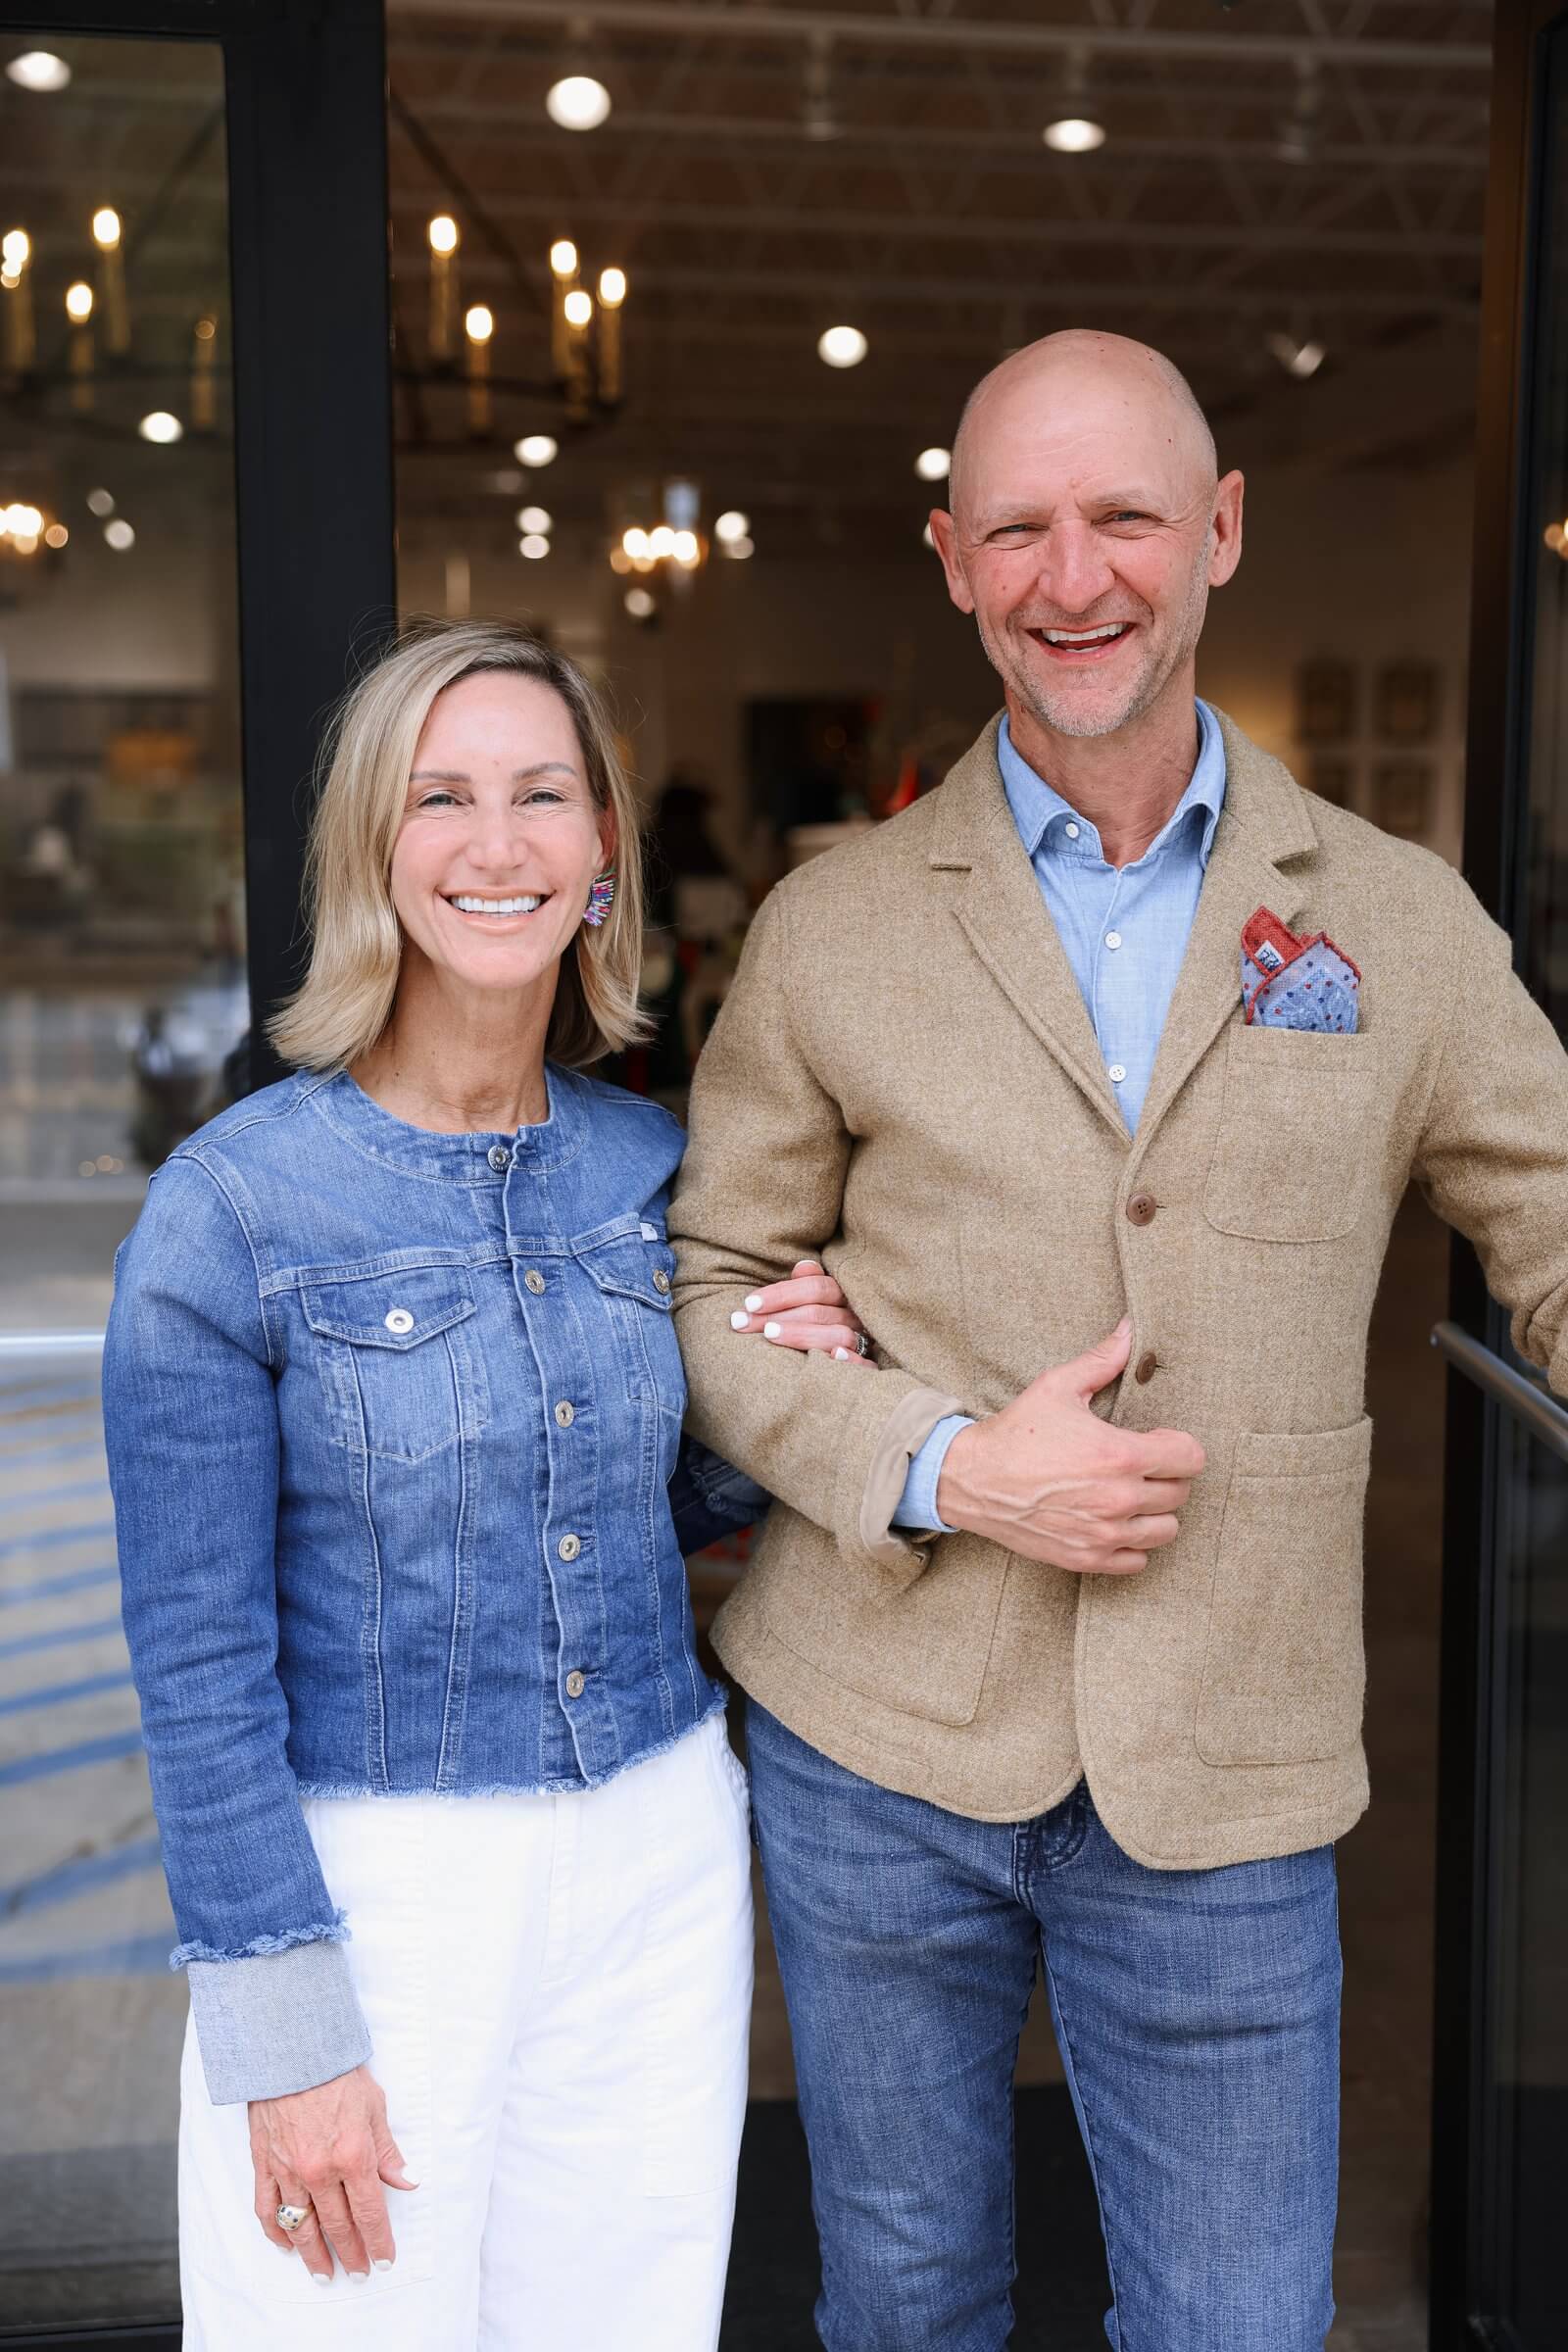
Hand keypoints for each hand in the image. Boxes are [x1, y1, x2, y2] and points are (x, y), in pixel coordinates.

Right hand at [249, 2062, 415, 2283]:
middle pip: (338, 2226)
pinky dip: (276, 2232)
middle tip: (359, 2274)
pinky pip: (266, 2210)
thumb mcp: (375, 2107)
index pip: (370, 2214)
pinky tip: (286, 2245)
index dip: (378, 2242)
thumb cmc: (337, 2073)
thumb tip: (408, 2182)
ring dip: (313, 2255)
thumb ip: (388, 2151)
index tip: (384, 2261)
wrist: (292, 2049)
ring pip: (301, 2227)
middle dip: (351, 2254)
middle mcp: (320, 2171)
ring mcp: (288, 2171)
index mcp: (353, 2156)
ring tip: (324, 2274)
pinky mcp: (263, 2164)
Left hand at [728, 1258, 874, 1369]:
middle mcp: (854, 1317)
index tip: (749, 1303)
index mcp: (842, 1296)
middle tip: (741, 1323)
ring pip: (838, 1335)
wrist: (840, 1370)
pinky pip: (866, 1365)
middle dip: (776, 1316)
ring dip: (802, 1333)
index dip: (782, 1293)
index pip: (816, 1287)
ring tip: (769, 1335)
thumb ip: (804, 1285)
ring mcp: (863, 1342)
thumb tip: (802, 1266)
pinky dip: (852, 1361)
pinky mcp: (869, 1368)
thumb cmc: (813, 1327)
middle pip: (818, 1312)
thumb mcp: (808, 1304)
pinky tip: (833, 1357)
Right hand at [936, 1317, 1204, 1573]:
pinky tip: (1113, 1522)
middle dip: (1166, 1476)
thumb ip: (1102, 1360)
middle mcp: (1119, 1499)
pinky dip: (1132, 1544)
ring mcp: (1105, 1533)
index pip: (1190, 1458)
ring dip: (1154, 1512)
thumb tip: (1130, 1329)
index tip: (1159, 1442)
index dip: (1178, 1446)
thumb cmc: (1016, 1432)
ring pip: (1166, 1530)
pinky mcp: (1088, 1558)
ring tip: (1130, 1495)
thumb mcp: (1057, 1387)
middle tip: (1140, 1466)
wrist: (972, 1480)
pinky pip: (1138, 1560)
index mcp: (1120, 1455)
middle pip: (1180, 1493)